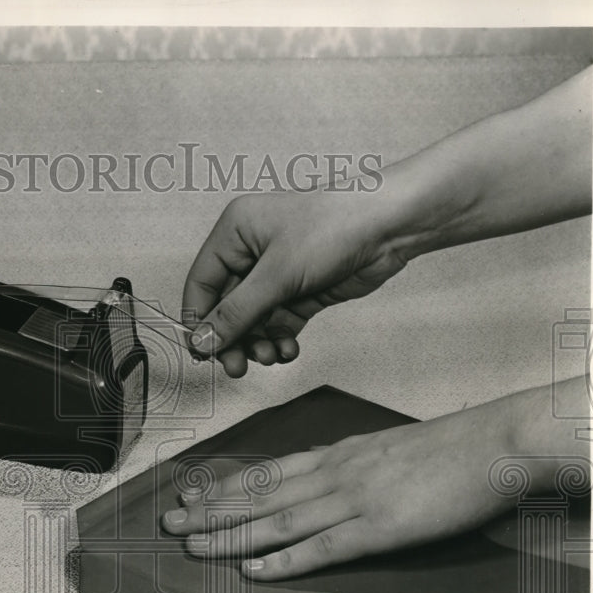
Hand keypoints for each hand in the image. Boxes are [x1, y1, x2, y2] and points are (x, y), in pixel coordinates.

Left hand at [159, 381, 588, 579]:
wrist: (491, 444)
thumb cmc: (445, 448)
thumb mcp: (384, 449)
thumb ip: (349, 465)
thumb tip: (320, 477)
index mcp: (336, 455)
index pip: (266, 472)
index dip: (224, 486)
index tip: (190, 494)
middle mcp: (332, 474)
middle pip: (259, 495)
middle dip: (210, 510)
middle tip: (168, 522)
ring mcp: (352, 500)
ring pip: (276, 520)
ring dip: (230, 535)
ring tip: (191, 545)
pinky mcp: (377, 528)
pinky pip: (320, 548)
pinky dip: (283, 560)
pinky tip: (253, 570)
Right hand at [183, 66, 591, 378]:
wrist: (393, 225)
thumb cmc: (333, 228)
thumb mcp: (277, 274)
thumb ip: (236, 312)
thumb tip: (201, 342)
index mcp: (235, 232)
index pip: (201, 283)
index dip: (199, 320)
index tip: (203, 354)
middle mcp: (252, 252)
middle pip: (226, 307)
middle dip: (232, 338)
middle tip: (237, 367)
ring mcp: (278, 273)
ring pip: (253, 320)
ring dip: (258, 343)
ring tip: (271, 357)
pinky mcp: (302, 290)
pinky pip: (279, 323)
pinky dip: (280, 340)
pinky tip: (289, 351)